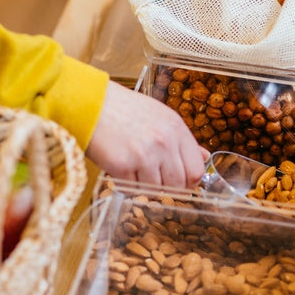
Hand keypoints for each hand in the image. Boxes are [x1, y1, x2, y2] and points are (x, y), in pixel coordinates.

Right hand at [85, 80, 208, 187]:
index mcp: (176, 128)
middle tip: (152, 177)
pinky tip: (120, 169)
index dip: (188, 181)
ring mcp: (144, 155)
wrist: (90, 103)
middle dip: (167, 187)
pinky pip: (132, 190)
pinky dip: (126, 185)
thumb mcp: (160, 116)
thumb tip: (203, 157)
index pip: (196, 170)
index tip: (178, 181)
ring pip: (156, 190)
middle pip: (179, 185)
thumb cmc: (124, 109)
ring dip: (145, 185)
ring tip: (134, 169)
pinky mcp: (122, 166)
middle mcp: (164, 142)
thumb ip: (182, 139)